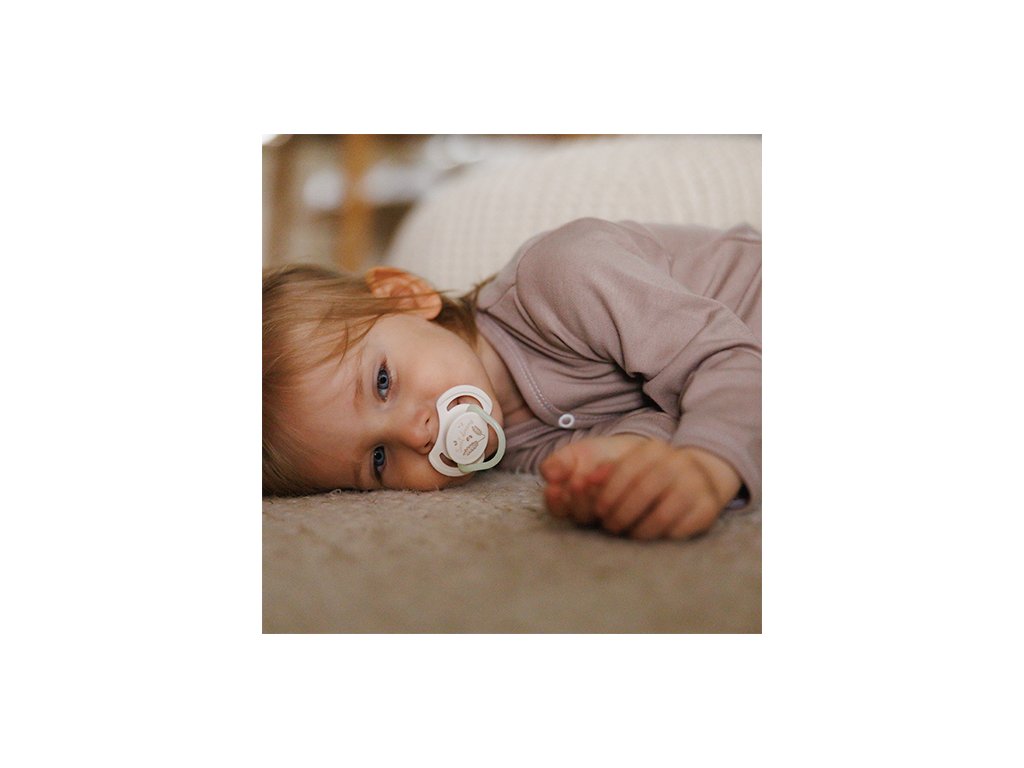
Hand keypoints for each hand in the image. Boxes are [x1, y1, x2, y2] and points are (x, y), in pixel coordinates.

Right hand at [540, 434, 647, 525]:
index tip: (553, 489)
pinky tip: (612, 474)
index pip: (558, 510)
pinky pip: (627, 509)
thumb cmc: (595, 456)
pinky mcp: (634, 514)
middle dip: (577, 500)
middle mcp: (589, 514)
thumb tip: (548, 474)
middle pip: (580, 516)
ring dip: (595, 497)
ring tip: (593, 480)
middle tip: (577, 483)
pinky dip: (617, 490)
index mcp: (569, 505)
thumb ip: (558, 463)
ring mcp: (612, 516)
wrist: (629, 450)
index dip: (554, 502)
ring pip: (603, 515)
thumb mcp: (572, 455)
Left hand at [540, 437, 740, 539]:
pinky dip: (661, 536)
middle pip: (644, 491)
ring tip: (626, 532)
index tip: (596, 509)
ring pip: (662, 513)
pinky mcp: (707, 508)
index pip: (626, 470)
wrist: (695, 476)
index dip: (607, 492)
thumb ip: (568, 461)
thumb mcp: (601, 458)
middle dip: (621, 513)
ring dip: (638, 529)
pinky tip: (648, 537)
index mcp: (650, 450)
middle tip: (609, 526)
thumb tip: (548, 473)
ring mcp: (694, 485)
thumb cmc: (636, 472)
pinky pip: (682, 528)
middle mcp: (675, 463)